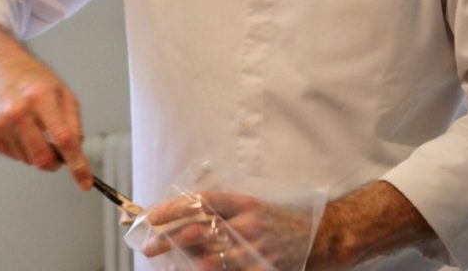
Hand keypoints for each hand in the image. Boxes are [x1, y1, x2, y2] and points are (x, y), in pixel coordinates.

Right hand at [0, 21, 92, 187]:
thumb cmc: (33, 79)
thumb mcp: (62, 91)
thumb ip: (73, 121)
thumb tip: (77, 151)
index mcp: (41, 97)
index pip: (64, 138)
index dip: (77, 164)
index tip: (85, 182)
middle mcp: (18, 111)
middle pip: (43, 157)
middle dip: (56, 163)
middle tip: (60, 156)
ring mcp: (0, 123)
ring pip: (29, 159)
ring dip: (37, 151)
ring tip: (34, 126)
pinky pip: (14, 156)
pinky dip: (22, 148)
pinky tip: (19, 127)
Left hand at [140, 190, 316, 270]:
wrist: (318, 238)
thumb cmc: (278, 222)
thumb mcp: (252, 206)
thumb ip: (223, 211)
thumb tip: (185, 220)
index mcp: (243, 203)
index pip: (201, 202)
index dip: (174, 208)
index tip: (151, 215)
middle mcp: (247, 224)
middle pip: (199, 230)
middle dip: (169, 238)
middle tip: (148, 246)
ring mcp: (254, 251)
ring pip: (208, 259)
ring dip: (184, 262)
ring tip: (166, 263)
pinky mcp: (260, 270)